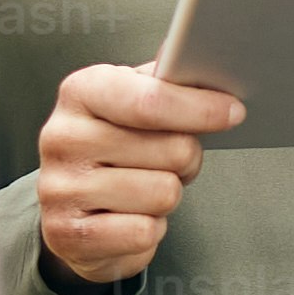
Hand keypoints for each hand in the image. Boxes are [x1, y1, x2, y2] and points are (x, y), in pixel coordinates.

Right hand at [35, 64, 246, 288]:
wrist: (73, 211)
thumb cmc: (112, 150)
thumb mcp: (132, 102)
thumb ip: (165, 81)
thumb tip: (197, 60)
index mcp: (81, 92)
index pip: (150, 100)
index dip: (200, 108)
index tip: (233, 112)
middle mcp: (63, 137)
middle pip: (172, 149)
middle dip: (186, 159)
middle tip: (168, 162)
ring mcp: (60, 188)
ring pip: (163, 194)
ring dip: (166, 197)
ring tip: (143, 190)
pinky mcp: (69, 234)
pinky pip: (143, 232)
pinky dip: (148, 230)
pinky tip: (129, 218)